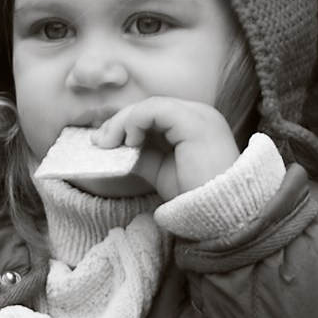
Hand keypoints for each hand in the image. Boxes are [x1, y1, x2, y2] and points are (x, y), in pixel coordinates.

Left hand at [90, 98, 240, 200]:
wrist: (219, 212)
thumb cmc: (194, 196)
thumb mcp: (160, 171)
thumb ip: (140, 155)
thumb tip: (113, 146)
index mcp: (194, 125)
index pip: (154, 115)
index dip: (126, 124)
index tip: (104, 142)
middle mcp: (200, 114)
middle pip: (150, 107)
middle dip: (120, 122)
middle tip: (99, 141)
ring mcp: (199, 115)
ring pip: (150, 105)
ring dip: (123, 121)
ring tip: (111, 142)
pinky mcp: (194, 122)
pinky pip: (156, 110)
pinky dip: (136, 121)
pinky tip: (130, 141)